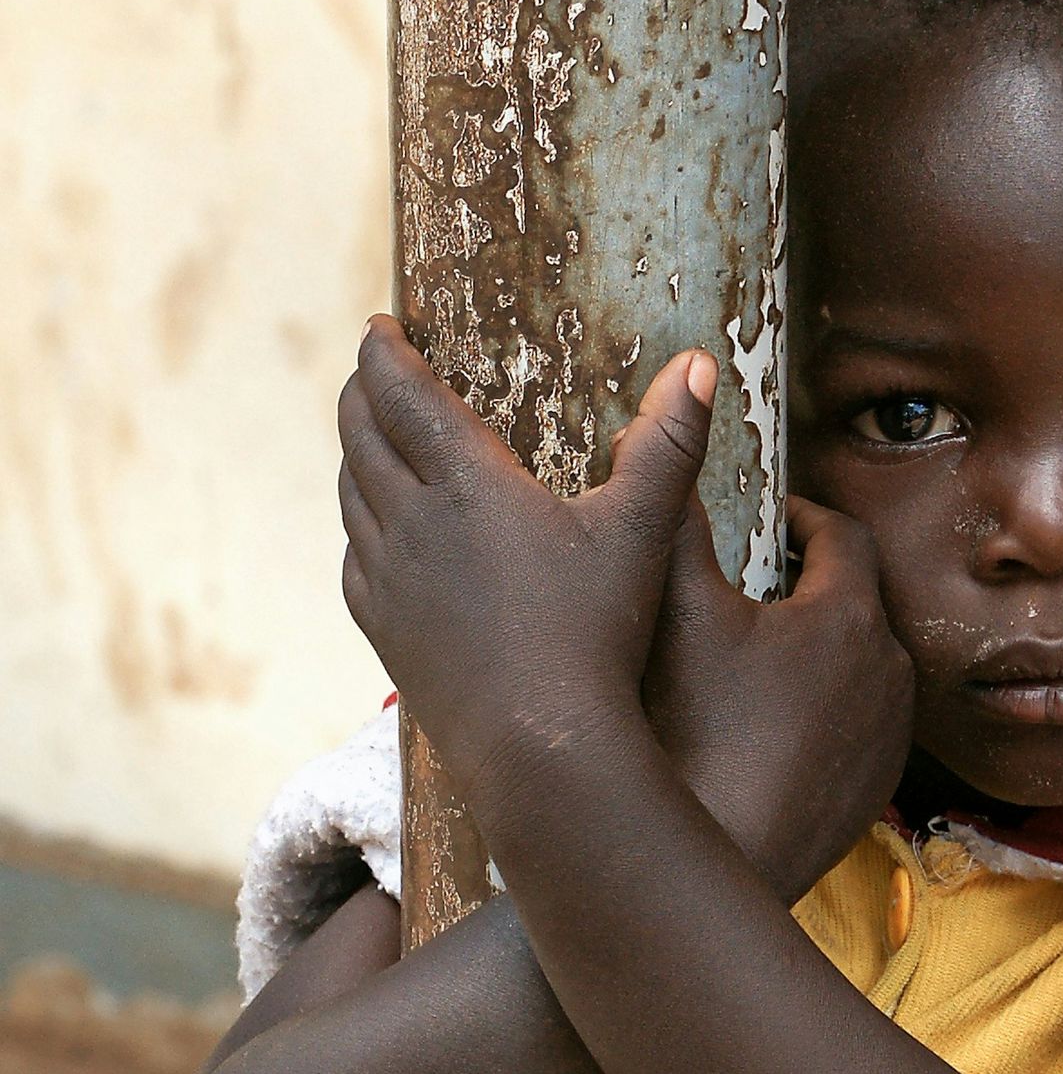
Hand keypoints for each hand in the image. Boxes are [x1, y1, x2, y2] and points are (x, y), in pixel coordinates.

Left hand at [337, 317, 715, 817]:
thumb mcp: (641, 529)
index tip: (381, 327)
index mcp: (466, 483)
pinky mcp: (384, 630)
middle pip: (359, 434)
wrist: (540, 746)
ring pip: (351, 494)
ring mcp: (388, 580)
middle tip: (372, 371)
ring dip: (355, 454)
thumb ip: (668, 443)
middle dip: (361, 392)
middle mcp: (410, 522)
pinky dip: (360, 525)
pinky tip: (378, 531)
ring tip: (371, 439)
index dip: (383, 351)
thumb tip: (701, 363)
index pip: (400, 392)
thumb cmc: (596, 633)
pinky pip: (356, 557)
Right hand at [642, 489, 913, 901]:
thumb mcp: (675, 609)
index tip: (766, 518)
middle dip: (807, 583)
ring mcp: (888, 736)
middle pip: (855, 599)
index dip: (802, 513)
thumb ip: (673, 518)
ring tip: (754, 656)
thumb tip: (663, 450)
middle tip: (749, 584)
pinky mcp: (875, 788)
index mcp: (851, 616)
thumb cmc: (696, 734)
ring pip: (858, 665)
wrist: (717, 855)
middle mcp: (890, 672)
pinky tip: (765, 726)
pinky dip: (821, 710)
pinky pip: (855, 725)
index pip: (842, 533)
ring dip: (816, 649)